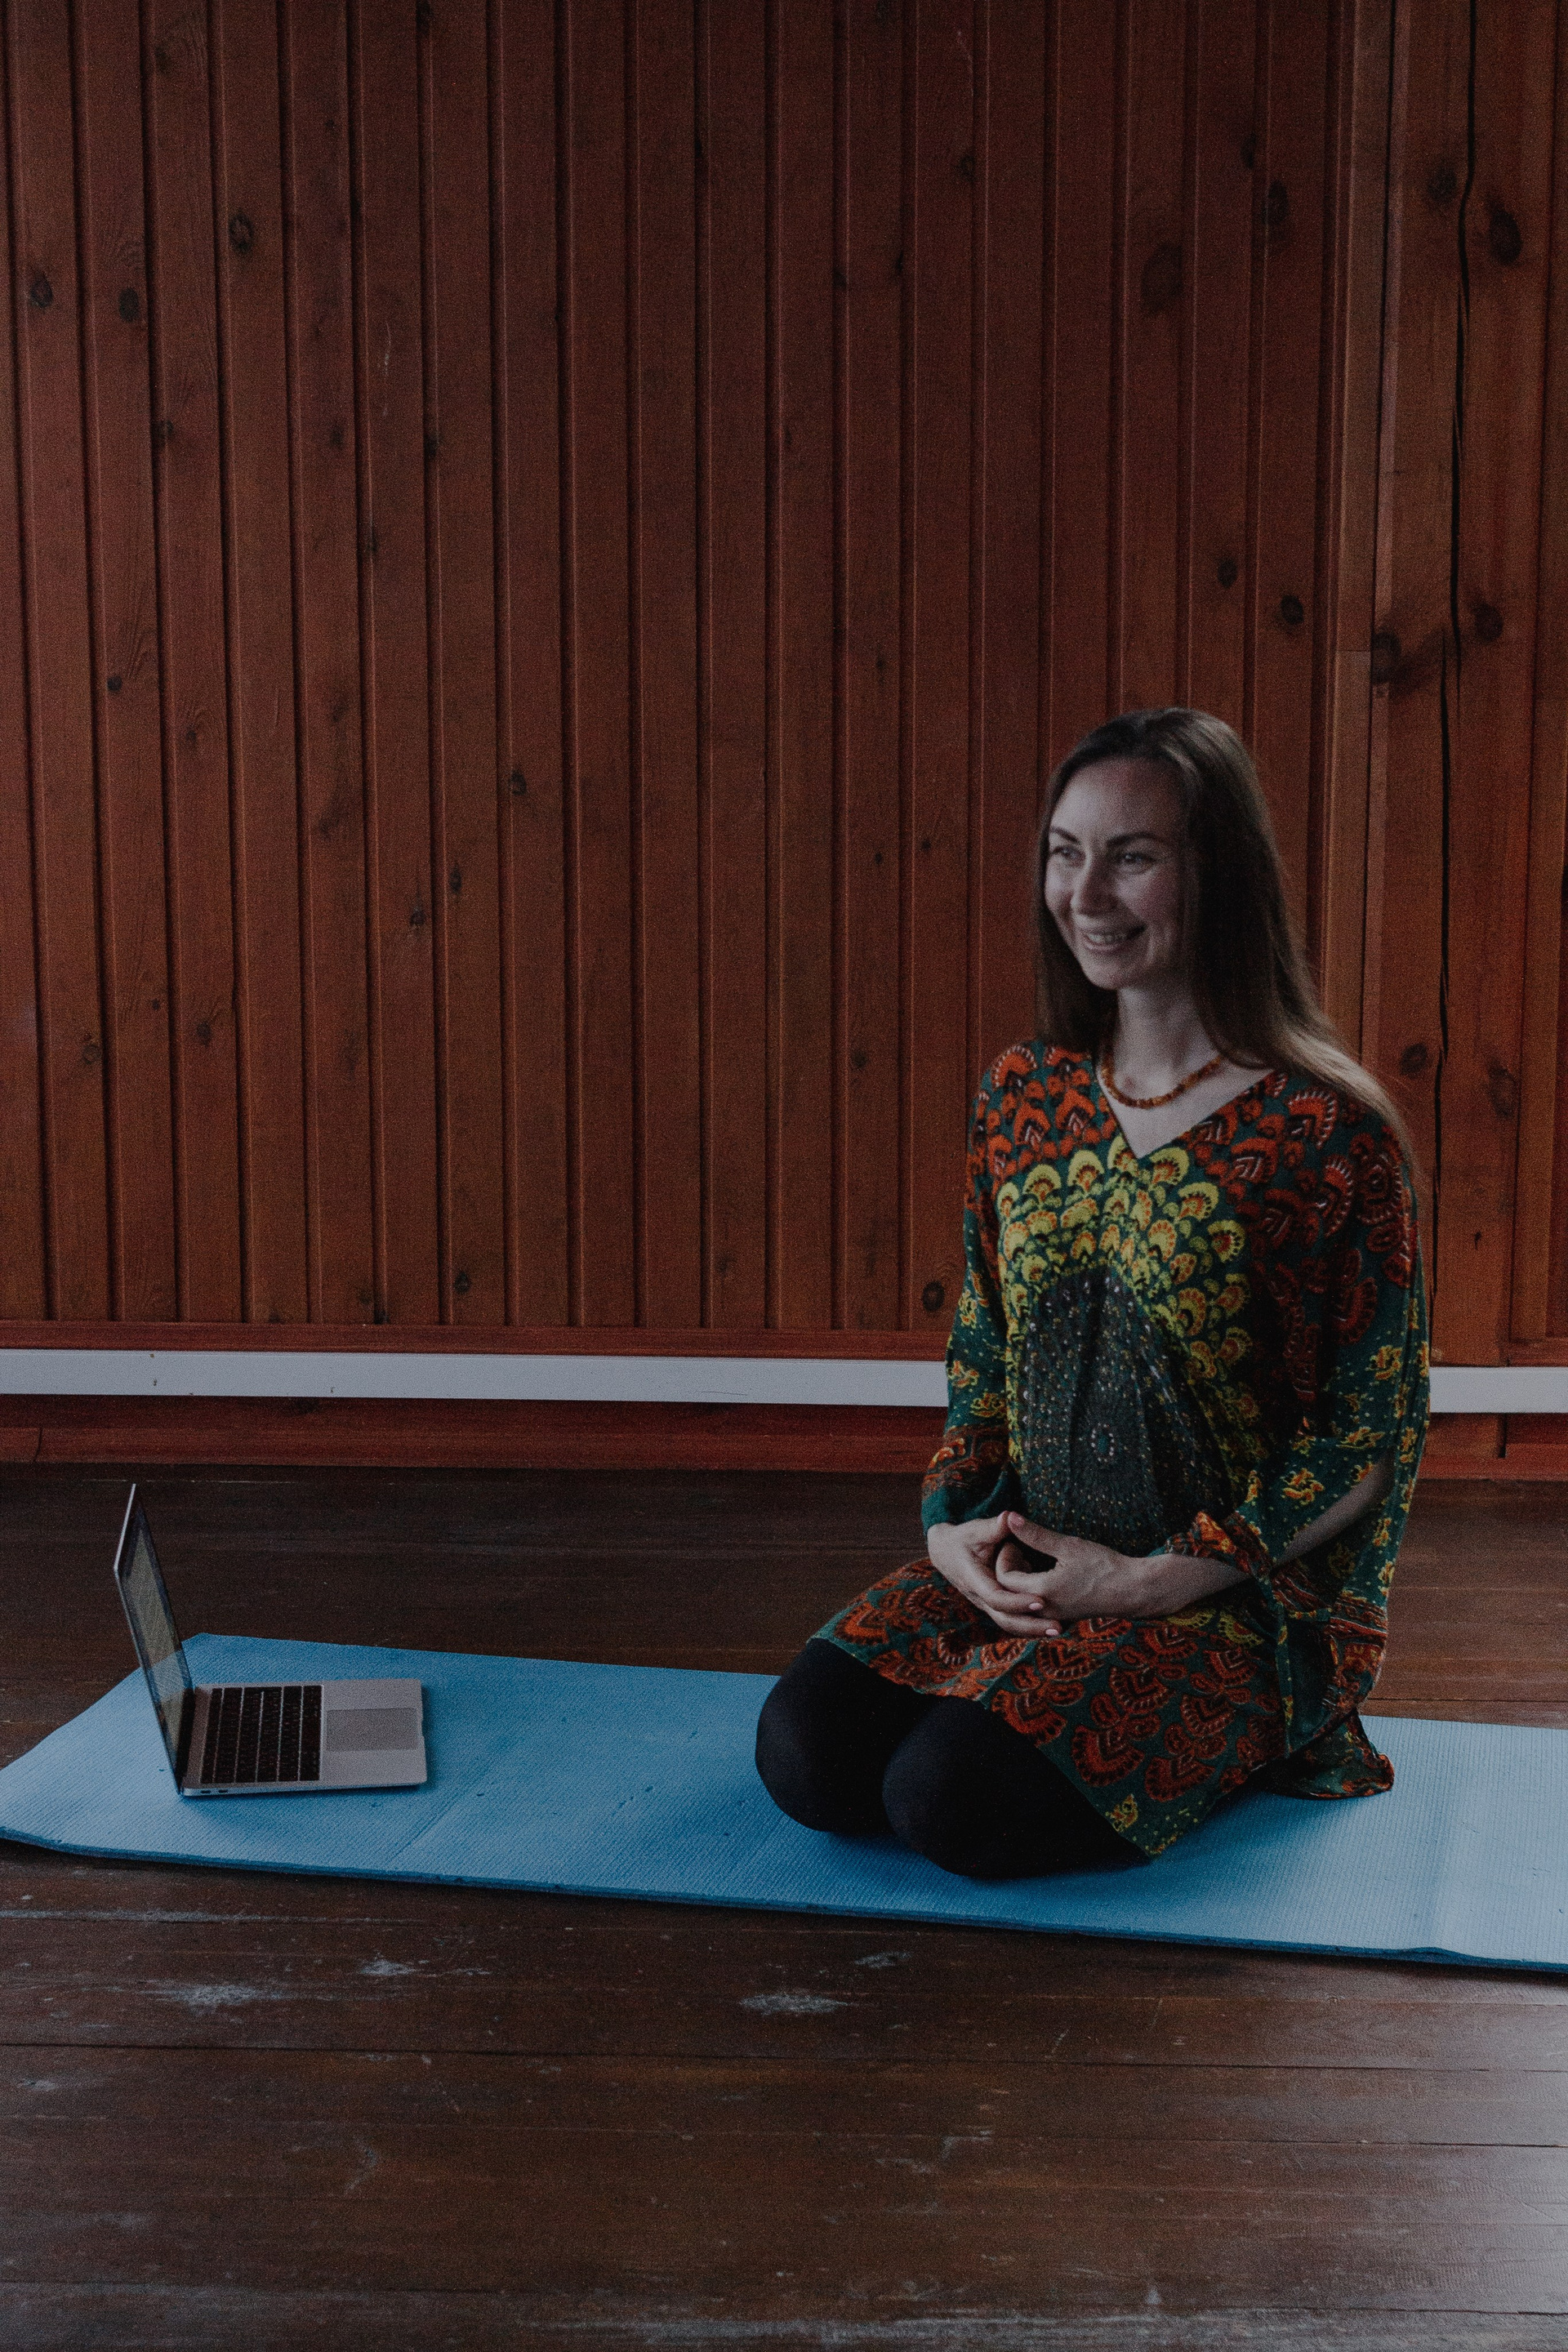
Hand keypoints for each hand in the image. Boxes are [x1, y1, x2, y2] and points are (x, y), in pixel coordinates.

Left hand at [925, 1513, 1133, 1637]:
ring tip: (1032, 1561)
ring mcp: (1053, 1617)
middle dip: (1010, 1569)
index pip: (1003, 1578)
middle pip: (1009, 1593)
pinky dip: (1031, 1592)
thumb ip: (1035, 1534)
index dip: (1005, 1557)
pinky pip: (1035, 1608)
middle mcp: (1043, 1610)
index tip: (1016, 1541)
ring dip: (1020, 1582)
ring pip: (1021, 1602)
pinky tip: (1046, 1573)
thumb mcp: (1068, 1546)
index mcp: (1041, 1592)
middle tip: (1021, 1549)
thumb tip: (1009, 1518)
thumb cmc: (1103, 1566)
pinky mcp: (1063, 1618)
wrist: (1133, 1591)